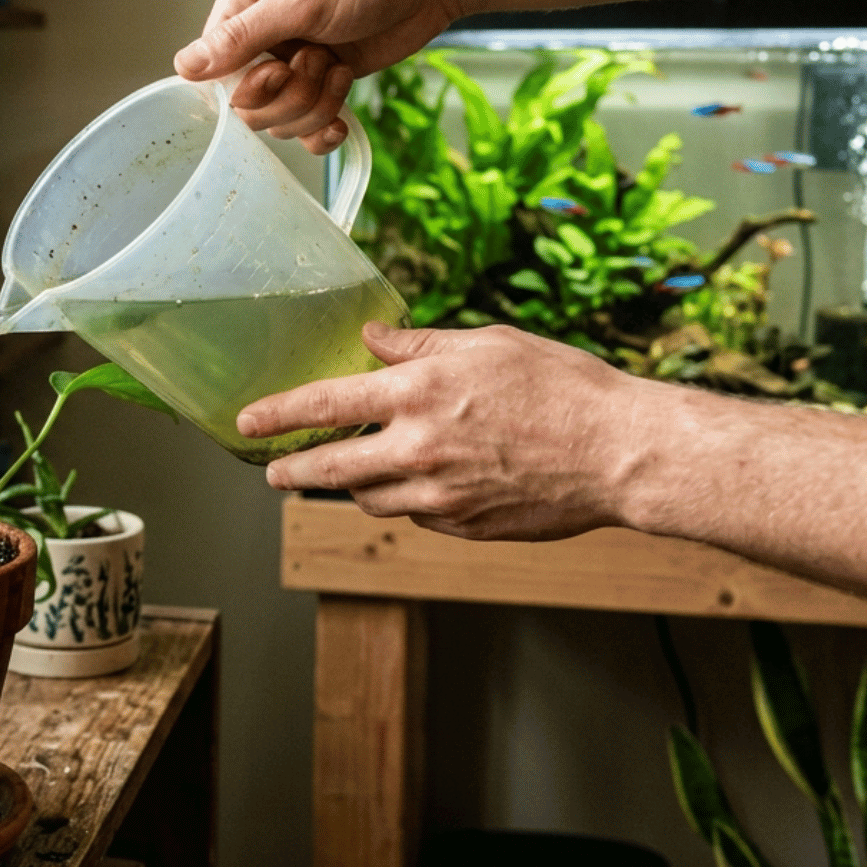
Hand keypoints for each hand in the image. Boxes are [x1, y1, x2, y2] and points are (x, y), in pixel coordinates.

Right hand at [174, 0, 461, 153]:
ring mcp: (294, 62)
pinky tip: (342, 118)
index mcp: (244, 0)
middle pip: (246, 103)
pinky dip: (324, 129)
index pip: (215, 67)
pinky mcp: (324, 82)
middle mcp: (263, 34)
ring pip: (279, 120)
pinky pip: (306, 128)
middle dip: (288, 96)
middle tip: (319, 62)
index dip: (247, 84)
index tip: (281, 69)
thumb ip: (241, 38)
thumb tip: (183, 67)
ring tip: (339, 69)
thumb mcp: (300, 1)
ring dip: (314, 105)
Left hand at [238, 323, 648, 539]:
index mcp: (420, 392)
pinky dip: (405, 500)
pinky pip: (414, 515)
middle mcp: (418, 448)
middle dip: (293, 471)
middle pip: (329, 469)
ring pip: (368, 498)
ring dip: (350, 487)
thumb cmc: (563, 387)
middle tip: (275, 471)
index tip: (247, 422)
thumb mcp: (488, 344)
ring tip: (345, 474)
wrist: (619, 453)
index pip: (324, 405)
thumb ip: (420, 345)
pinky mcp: (463, 527)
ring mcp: (439, 494)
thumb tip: (372, 339)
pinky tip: (418, 484)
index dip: (277, 414)